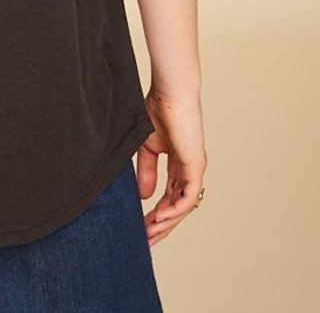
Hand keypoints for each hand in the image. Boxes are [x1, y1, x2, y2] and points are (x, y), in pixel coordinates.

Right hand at [136, 89, 206, 246]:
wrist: (169, 94)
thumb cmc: (158, 111)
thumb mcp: (147, 148)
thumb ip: (146, 171)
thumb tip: (145, 197)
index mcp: (178, 165)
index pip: (169, 198)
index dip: (155, 214)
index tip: (140, 228)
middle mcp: (189, 171)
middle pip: (176, 208)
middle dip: (161, 226)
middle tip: (145, 241)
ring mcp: (194, 170)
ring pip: (182, 207)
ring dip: (165, 223)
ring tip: (148, 234)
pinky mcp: (195, 167)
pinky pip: (186, 197)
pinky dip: (172, 211)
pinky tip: (157, 218)